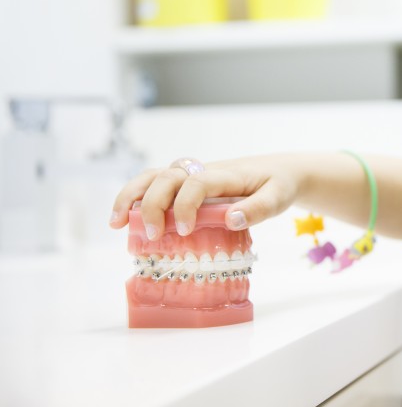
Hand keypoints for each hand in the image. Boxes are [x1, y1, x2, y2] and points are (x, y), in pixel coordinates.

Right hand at [108, 156, 300, 239]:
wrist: (281, 171)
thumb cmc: (279, 185)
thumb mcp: (279, 197)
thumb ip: (259, 208)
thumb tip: (231, 219)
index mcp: (227, 175)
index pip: (197, 182)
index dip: (185, 204)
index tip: (185, 230)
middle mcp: (204, 171)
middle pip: (167, 177)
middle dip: (153, 204)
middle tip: (155, 236)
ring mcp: (192, 176)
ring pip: (153, 176)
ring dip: (131, 196)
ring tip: (115, 223)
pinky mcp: (186, 185)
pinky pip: (155, 185)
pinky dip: (134, 198)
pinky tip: (123, 221)